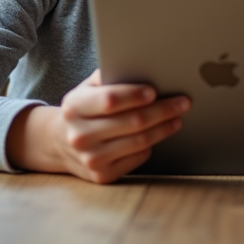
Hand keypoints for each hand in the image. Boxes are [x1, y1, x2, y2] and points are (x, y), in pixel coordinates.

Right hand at [8, 69, 189, 183]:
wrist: (60, 142)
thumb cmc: (84, 109)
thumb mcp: (87, 88)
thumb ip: (109, 76)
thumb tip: (143, 67)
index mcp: (75, 107)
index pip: (110, 101)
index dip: (135, 95)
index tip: (155, 91)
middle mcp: (80, 135)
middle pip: (133, 122)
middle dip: (163, 110)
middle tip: (183, 102)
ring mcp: (90, 158)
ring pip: (139, 142)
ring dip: (164, 128)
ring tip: (177, 118)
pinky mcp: (102, 175)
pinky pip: (137, 158)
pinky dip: (151, 145)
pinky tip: (157, 134)